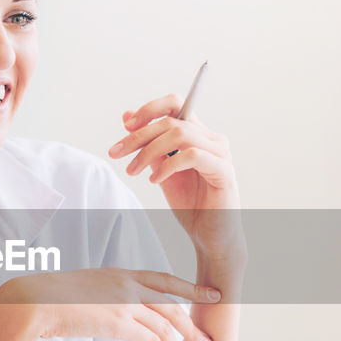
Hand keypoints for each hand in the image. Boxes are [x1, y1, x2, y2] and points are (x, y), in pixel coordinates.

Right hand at [0, 268, 217, 340]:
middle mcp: (127, 284)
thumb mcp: (87, 287)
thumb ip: (107, 294)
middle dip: (192, 324)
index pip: (163, 279)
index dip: (189, 288)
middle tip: (209, 338)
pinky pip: (149, 340)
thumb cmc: (53, 297)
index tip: (210, 294)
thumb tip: (113, 309)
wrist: (35, 301)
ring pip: (164, 324)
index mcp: (121, 273)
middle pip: (171, 304)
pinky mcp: (117, 321)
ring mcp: (124, 302)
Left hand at [108, 94, 243, 260]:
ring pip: (180, 134)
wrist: (210, 236)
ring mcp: (220, 154)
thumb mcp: (161, 170)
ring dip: (149, 151)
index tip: (126, 126)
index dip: (149, 109)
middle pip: (171, 121)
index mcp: (198, 135)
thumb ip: (149, 145)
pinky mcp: (224, 171)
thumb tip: (127, 117)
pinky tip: (155, 179)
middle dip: (138, 136)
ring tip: (134, 170)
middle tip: (117, 153)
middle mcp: (212, 139)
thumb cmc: (191, 205)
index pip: (176, 104)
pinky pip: (192, 155)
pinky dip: (168, 165)